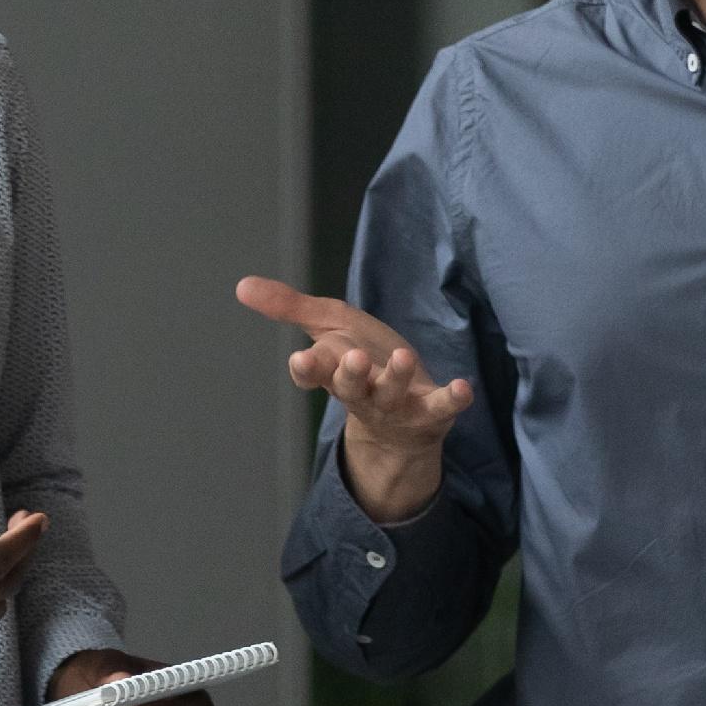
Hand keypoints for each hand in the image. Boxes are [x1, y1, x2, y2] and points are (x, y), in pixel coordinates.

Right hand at [235, 276, 474, 522]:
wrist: (403, 420)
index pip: (313, 375)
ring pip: (390, 394)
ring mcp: (395, 405)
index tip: (302, 362)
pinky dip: (452, 400)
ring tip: (402, 358)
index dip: (308, 371)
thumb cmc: (363, 364)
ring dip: (395, 378)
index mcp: (333, 371)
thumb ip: (290, 308)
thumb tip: (241, 285)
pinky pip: (441, 407)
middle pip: (349, 387)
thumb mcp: (329, 329)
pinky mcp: (430, 412)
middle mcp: (361, 392)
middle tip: (351, 359)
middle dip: (349, 374)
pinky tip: (464, 388)